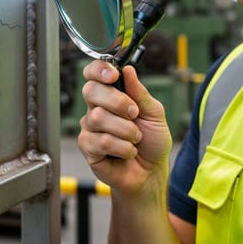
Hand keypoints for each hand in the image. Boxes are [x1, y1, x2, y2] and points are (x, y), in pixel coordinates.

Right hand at [77, 60, 172, 194]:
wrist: (151, 173)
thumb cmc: (152, 143)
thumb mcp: (154, 113)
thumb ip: (140, 92)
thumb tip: (128, 70)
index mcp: (111, 96)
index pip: (93, 74)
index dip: (99, 70)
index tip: (114, 75)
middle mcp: (97, 109)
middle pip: (91, 91)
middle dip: (118, 102)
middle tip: (134, 114)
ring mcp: (90, 128)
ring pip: (98, 117)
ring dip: (126, 130)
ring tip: (135, 139)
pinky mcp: (88, 148)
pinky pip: (101, 141)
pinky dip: (122, 147)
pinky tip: (128, 152)